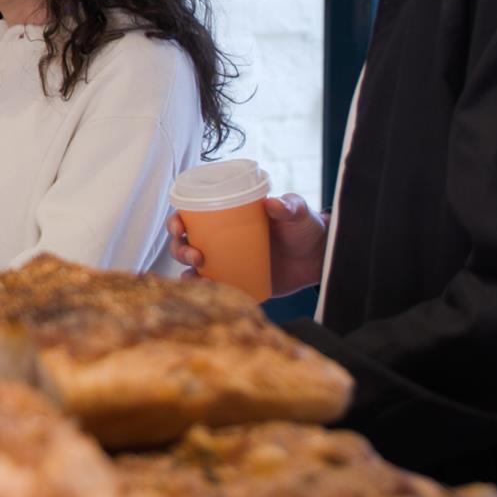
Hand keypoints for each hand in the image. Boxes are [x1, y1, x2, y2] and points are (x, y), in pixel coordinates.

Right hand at [165, 193, 327, 294]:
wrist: (319, 257)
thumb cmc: (303, 227)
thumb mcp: (297, 211)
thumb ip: (288, 206)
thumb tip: (273, 204)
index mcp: (225, 218)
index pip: (191, 217)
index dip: (176, 222)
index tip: (179, 227)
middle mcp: (220, 241)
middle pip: (186, 245)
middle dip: (180, 250)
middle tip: (196, 255)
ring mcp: (228, 264)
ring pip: (195, 269)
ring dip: (189, 274)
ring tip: (201, 277)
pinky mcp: (239, 284)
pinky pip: (216, 289)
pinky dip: (207, 292)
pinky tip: (210, 292)